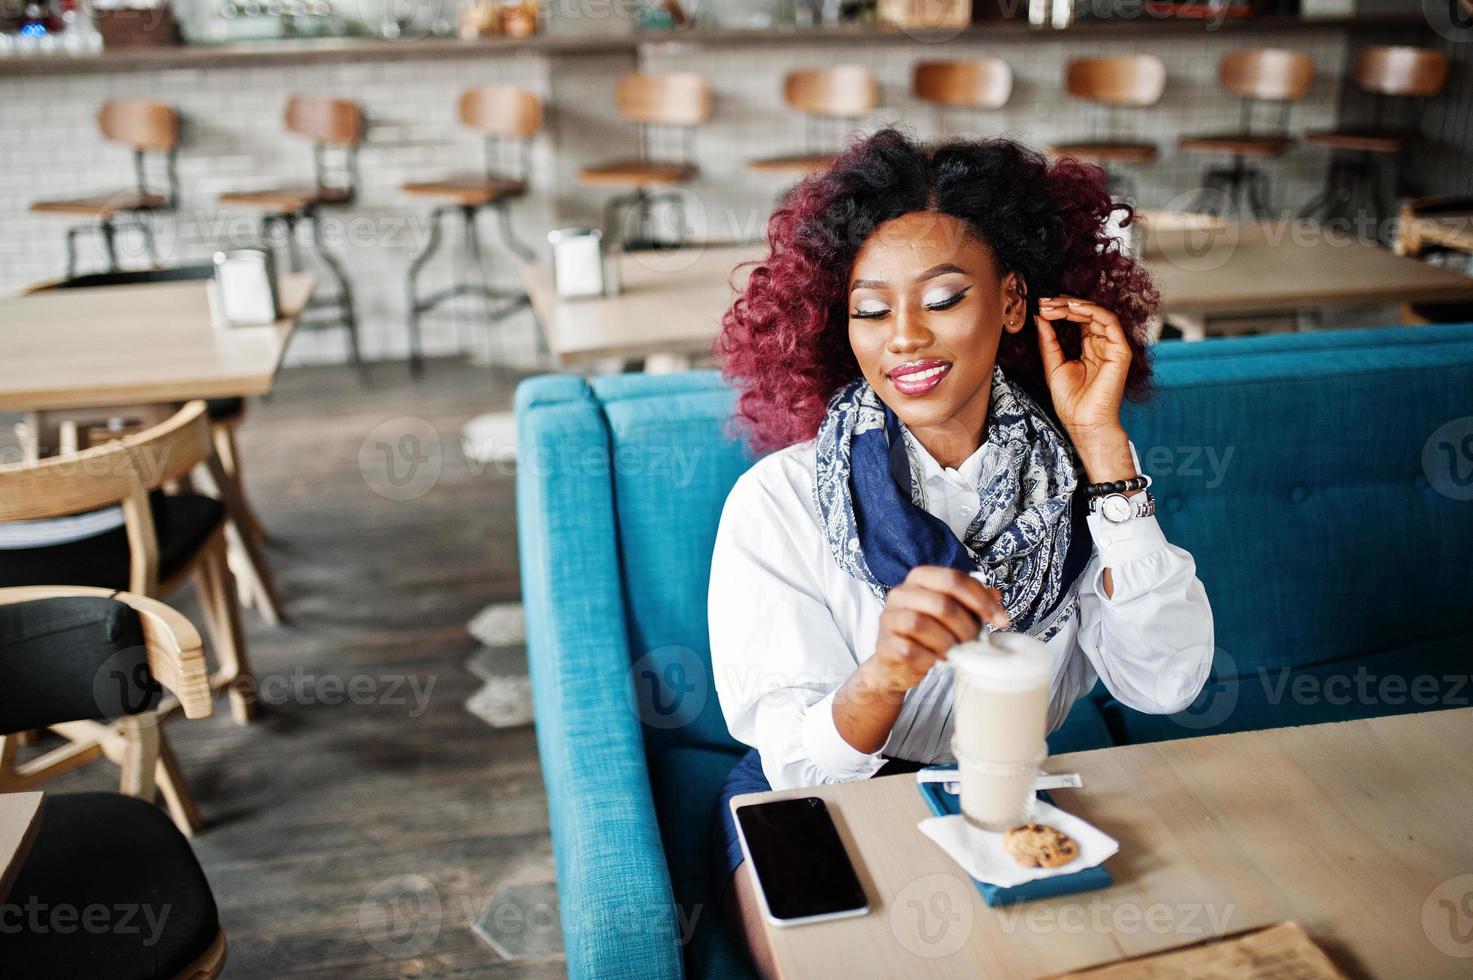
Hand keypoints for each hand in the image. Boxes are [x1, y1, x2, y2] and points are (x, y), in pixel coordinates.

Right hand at [868, 567, 1009, 693]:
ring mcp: (889, 618)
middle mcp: (900, 593)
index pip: (954, 579)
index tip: (1001, 620)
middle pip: (941, 604)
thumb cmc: (929, 635)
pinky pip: (911, 650)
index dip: (982, 600)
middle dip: (966, 627)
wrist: (896, 665)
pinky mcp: (884, 644)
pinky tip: (936, 661)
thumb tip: (996, 595)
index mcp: (919, 578)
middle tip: (974, 643)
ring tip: (955, 652)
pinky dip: (930, 658)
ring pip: (922, 625)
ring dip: (947, 643)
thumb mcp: (952, 614)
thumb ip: (972, 602)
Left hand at [1034, 296, 1131, 446]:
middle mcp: (1102, 344)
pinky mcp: (1120, 351)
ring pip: (1098, 313)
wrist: (1083, 423)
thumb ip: (1048, 341)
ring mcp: (1113, 347)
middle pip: (1087, 314)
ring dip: (1074, 305)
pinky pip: (1109, 322)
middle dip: (1064, 304)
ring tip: (1053, 304)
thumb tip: (1041, 318)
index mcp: (1089, 348)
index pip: (1078, 320)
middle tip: (1044, 301)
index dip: (1060, 310)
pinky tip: (1071, 308)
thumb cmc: (1071, 401)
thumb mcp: (1053, 365)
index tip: (1040, 305)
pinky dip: (1091, 311)